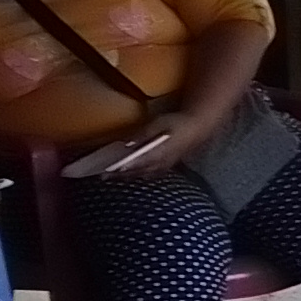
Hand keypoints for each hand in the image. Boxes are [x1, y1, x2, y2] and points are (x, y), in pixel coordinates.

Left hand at [101, 110, 215, 177]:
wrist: (197, 128)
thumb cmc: (177, 123)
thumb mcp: (159, 123)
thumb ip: (143, 134)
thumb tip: (127, 143)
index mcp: (157, 154)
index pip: (134, 165)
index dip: (120, 169)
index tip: (106, 172)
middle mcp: (160, 164)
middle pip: (136, 173)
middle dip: (119, 176)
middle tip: (103, 176)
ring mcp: (164, 167)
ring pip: (142, 175)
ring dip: (127, 177)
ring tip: (113, 177)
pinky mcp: (166, 167)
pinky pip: (149, 175)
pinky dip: (138, 175)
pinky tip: (131, 174)